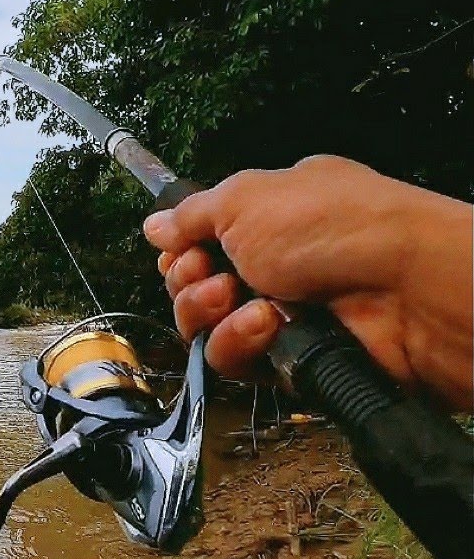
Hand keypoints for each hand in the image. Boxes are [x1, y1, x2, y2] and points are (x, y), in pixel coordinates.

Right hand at [143, 155, 472, 409]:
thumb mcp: (246, 198)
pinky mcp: (290, 359)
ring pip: (207, 326)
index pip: (201, 239)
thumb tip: (153, 226)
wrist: (405, 288)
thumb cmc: (330, 226)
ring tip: (235, 300)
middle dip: (188, 281)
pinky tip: (264, 325)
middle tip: (209, 274)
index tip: (183, 248)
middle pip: (195, 284)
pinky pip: (236, 360)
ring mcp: (284, 313)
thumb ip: (190, 215)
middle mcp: (276, 263)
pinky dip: (238, 342)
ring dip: (208, 313)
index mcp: (271, 214)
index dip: (181, 248)